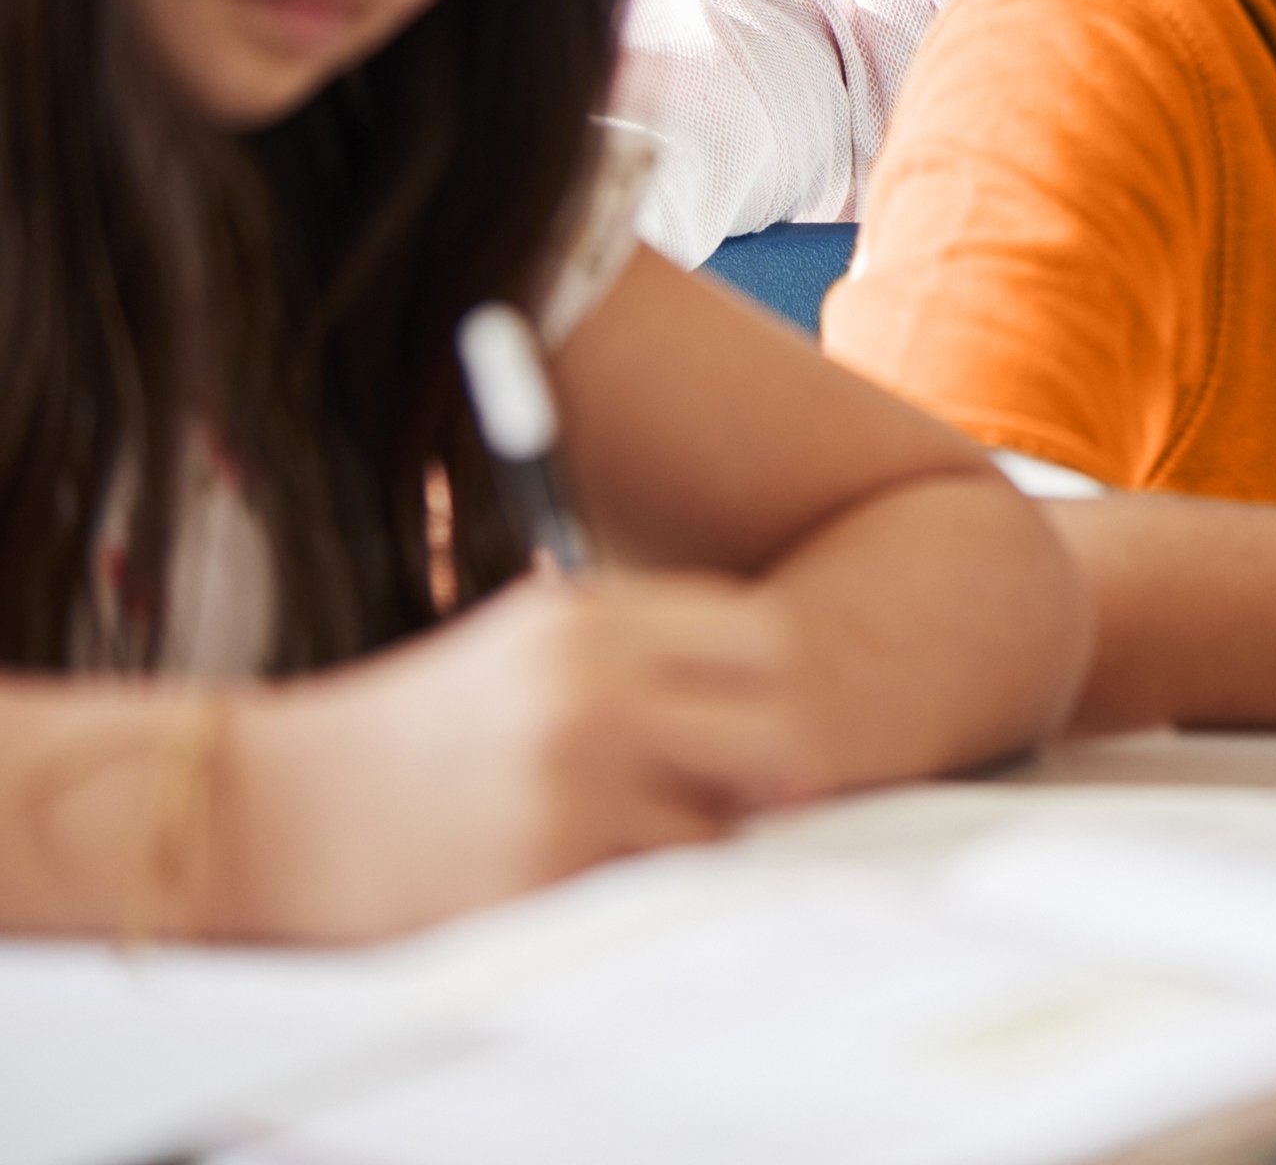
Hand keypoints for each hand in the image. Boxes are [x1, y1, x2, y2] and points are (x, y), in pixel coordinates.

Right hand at [233, 569, 816, 940]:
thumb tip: (770, 703)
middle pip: (772, 730)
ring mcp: (570, 785)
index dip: (767, 685)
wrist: (267, 808)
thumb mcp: (519, 644)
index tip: (743, 717)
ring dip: (707, 841)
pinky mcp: (542, 872)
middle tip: (741, 798)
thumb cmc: (407, 730)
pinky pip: (651, 890)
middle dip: (769, 771)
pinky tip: (590, 871)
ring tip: (648, 836)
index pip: (758, 638)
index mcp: (585, 621)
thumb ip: (638, 652)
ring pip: (726, 827)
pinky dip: (640, 888)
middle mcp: (589, 691)